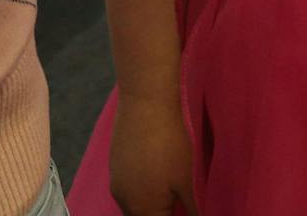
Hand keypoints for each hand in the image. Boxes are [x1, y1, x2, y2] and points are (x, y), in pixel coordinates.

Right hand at [109, 92, 199, 215]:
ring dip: (151, 204)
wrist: (145, 102)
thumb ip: (191, 208)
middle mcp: (124, 200)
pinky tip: (156, 173)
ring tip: (171, 190)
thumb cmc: (170, 142)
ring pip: (134, 206)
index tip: (185, 208)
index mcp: (143, 209)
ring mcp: (116, 182)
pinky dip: (142, 189)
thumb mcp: (187, 180)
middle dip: (162, 213)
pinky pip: (128, 188)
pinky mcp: (114, 164)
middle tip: (180, 201)